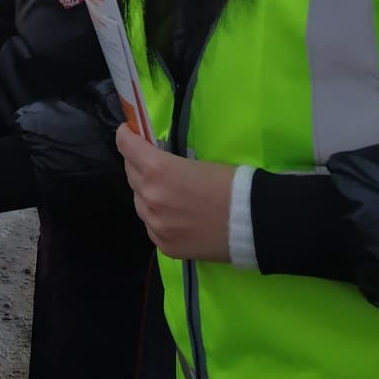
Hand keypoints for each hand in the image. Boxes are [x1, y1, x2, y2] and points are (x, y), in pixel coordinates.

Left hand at [115, 126, 234, 261]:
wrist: (253, 223)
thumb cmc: (230, 184)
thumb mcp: (195, 162)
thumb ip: (166, 162)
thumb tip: (151, 159)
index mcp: (158, 170)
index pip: (126, 147)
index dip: (125, 136)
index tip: (128, 132)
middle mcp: (150, 197)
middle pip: (130, 174)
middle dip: (137, 164)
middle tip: (149, 161)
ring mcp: (155, 225)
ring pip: (139, 202)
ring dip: (146, 193)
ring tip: (166, 192)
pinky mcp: (164, 245)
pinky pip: (152, 226)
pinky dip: (158, 217)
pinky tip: (174, 215)